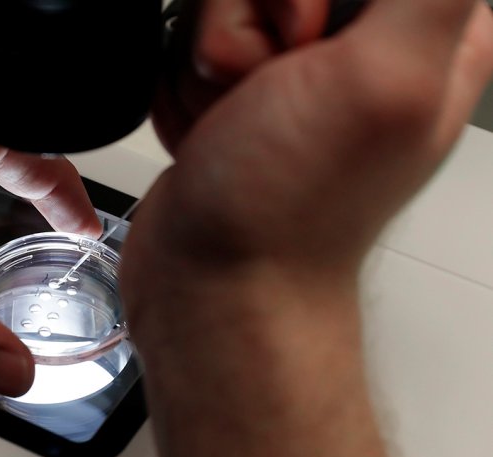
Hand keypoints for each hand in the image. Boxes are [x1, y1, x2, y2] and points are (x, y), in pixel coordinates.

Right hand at [122, 0, 492, 456]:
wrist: (214, 278)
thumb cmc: (290, 208)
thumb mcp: (385, 77)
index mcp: (426, 27)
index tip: (306, 41)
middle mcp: (356, 41)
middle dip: (244, 24)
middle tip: (267, 89)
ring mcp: (286, 66)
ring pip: (216, 2)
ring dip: (204, 65)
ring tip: (233, 121)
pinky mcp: (231, 88)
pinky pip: (183, 43)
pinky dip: (181, 90)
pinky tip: (208, 134)